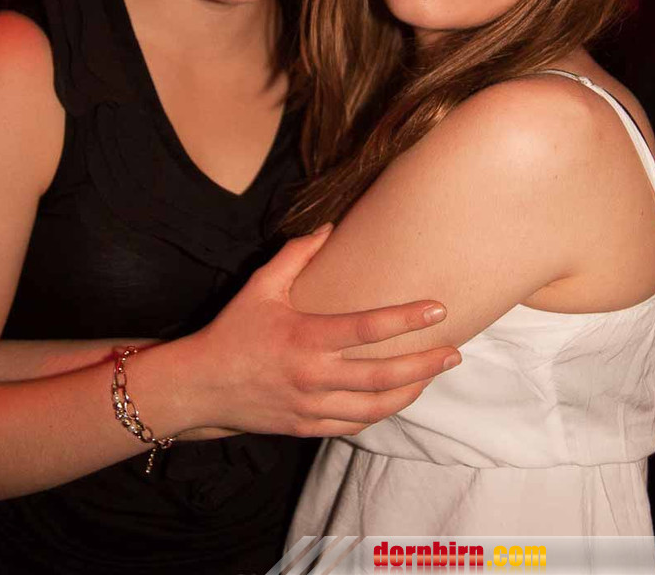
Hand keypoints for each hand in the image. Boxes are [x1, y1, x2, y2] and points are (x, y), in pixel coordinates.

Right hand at [186, 225, 460, 436]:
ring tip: (433, 375)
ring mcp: (312, 406)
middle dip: (425, 365)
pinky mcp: (307, 427)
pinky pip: (354, 424)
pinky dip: (381, 412)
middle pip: (383, 376)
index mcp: (306, 338)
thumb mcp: (260, 286)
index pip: (368, 329)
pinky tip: (398, 398)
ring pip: (375, 408)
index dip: (406, 318)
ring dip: (411, 392)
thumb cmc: (233, 331)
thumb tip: (329, 226)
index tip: (438, 309)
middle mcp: (314, 376)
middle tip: (454, 352)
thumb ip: (296, 255)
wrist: (200, 386)